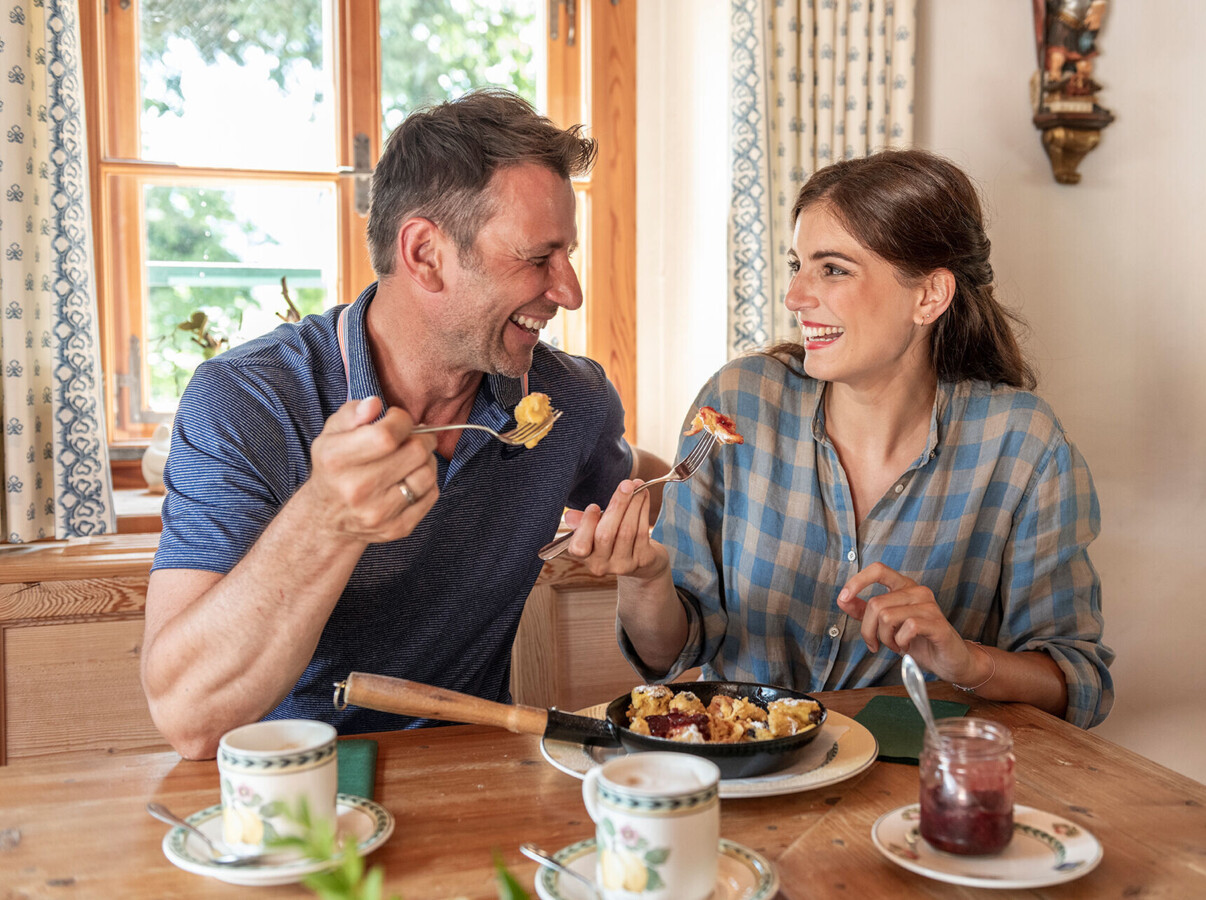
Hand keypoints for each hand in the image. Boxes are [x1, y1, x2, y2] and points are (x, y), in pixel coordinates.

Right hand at [304, 396, 438, 544]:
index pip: (386, 435)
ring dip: (427, 459)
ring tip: (414, 456)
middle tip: (413, 436)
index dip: (401, 420)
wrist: (328, 519)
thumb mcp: (332, 433)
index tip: (397, 419)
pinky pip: (431, 495)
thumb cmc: (335, 467)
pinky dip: (428, 481)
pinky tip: (412, 476)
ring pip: (427, 474)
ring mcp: (379, 513)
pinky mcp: (397, 528)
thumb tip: (374, 404)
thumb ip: (353, 413)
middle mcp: (356, 489)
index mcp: (337, 460)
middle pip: (414, 453)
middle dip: (421, 437)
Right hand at [559, 480, 668, 580]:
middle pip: (606, 534)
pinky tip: (644, 496)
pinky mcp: (643, 560)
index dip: (586, 526)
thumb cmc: (612, 540)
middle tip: (625, 484)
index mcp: (585, 557)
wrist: (642, 562)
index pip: (579, 546)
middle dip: (617, 505)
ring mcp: (623, 564)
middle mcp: (602, 564)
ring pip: (627, 531)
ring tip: (637, 485)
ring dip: (634, 503)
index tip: (594, 506)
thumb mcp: (593, 533)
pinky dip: (643, 509)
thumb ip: (582, 523)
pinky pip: (642, 531)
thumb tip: (569, 516)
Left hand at [836, 562, 981, 684]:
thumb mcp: (886, 625)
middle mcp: (917, 591)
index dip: (857, 581)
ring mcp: (928, 606)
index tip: (843, 597)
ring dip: (885, 639)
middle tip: (877, 644)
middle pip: (875, 604)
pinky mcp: (937, 623)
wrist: (949, 660)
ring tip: (896, 645)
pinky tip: (906, 647)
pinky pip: (906, 629)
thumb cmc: (918, 640)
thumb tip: (843, 600)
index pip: (878, 569)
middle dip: (868, 630)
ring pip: (886, 616)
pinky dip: (900, 643)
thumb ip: (865, 611)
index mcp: (904, 586)